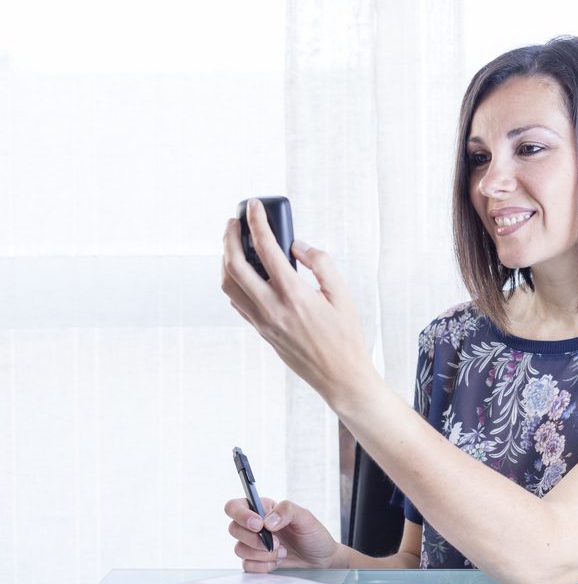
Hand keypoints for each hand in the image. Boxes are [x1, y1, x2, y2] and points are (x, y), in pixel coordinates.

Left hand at [220, 199, 373, 407]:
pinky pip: (237, 301)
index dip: (257, 222)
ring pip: (229, 284)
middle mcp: (272, 307)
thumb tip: (298, 246)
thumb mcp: (342, 294)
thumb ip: (321, 264)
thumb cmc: (345, 337)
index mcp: (294, 294)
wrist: (340, 376)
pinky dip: (234, 281)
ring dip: (226, 260)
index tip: (255, 207)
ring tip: (234, 244)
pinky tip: (244, 273)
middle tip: (234, 221)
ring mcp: (263, 321)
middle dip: (230, 237)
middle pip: (234, 265)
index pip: (266, 248)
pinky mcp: (262, 331)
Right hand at [225, 497, 345, 571]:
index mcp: (263, 508)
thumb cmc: (313, 534)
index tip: (259, 525)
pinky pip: (247, 565)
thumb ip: (287, 511)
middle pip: (233, 529)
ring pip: (239, 549)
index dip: (241, 515)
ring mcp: (253, 544)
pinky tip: (278, 561)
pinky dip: (263, 566)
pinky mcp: (255, 561)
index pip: (235, 506)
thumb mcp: (306, 517)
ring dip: (262, 554)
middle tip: (276, 543)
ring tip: (282, 551)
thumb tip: (266, 521)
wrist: (320, 558)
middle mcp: (255, 525)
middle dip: (254, 540)